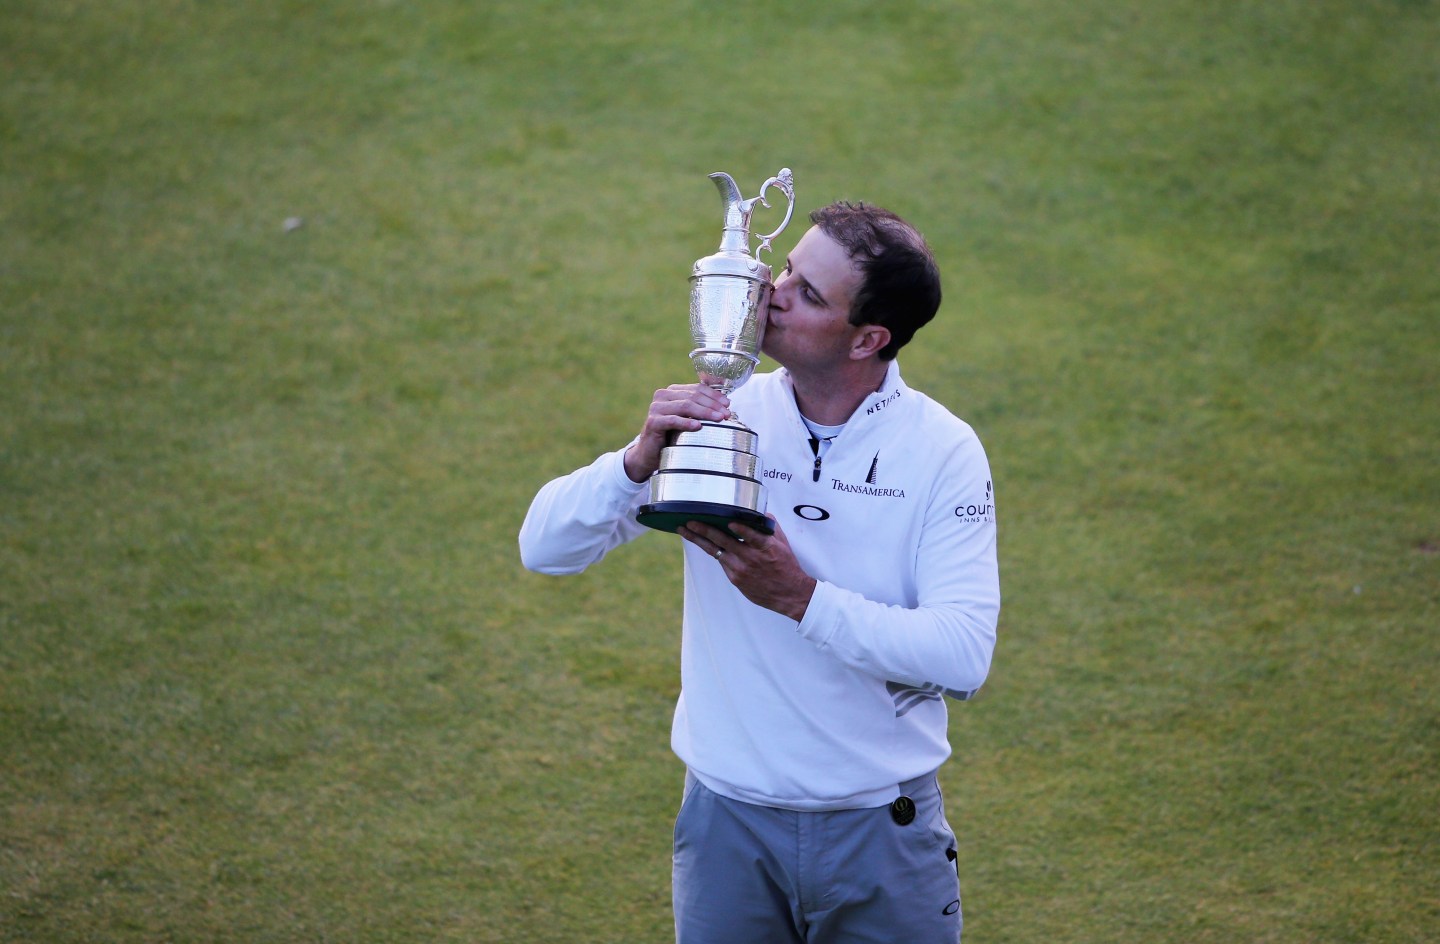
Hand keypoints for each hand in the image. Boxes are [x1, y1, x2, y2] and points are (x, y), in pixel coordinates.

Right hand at [623, 384, 730, 482]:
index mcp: (672, 392)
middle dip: (712, 405)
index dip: (714, 395)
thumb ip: (700, 408)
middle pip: (693, 396)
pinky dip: (686, 422)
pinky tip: (698, 426)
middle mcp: (662, 396)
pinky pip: (673, 420)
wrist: (649, 453)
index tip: (728, 404)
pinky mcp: (653, 422)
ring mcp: (656, 408)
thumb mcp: (687, 418)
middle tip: (726, 414)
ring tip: (718, 419)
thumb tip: (726, 401)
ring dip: (704, 412)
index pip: (697, 388)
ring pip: (685, 406)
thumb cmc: (671, 435)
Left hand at [679, 517, 816, 621]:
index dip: (741, 529)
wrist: (789, 594)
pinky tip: (702, 542)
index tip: (730, 521)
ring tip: (685, 530)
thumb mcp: (783, 544)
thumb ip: (770, 528)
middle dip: (704, 530)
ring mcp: (741, 570)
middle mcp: (751, 558)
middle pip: (724, 541)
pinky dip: (713, 551)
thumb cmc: (787, 566)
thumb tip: (759, 514)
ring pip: (716, 551)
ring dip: (699, 540)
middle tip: (690, 521)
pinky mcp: (736, 579)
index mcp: (766, 547)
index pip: (751, 535)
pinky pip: (722, 562)